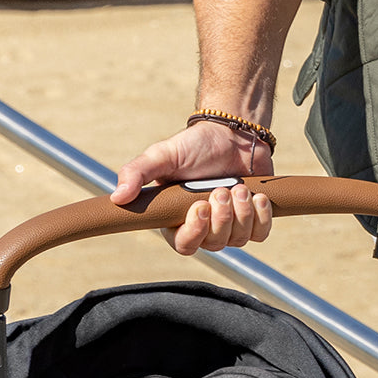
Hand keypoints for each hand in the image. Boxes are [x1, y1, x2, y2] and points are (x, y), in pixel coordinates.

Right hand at [111, 121, 273, 253]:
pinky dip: (261, 216)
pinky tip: (257, 196)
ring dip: (242, 213)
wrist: (231, 132)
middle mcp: (205, 228)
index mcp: (178, 219)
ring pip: (238, 240)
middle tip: (222, 190)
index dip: (194, 233)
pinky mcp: (254, 221)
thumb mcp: (162, 155)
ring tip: (238, 187)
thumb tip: (117, 197)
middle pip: (214, 244)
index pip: (184, 245)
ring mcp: (230, 227)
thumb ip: (138, 173)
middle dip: (221, 218)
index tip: (200, 207)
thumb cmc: (194, 146)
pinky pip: (260, 234)